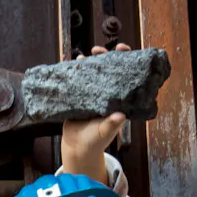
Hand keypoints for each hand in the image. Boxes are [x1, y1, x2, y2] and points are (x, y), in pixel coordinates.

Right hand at [58, 42, 136, 181]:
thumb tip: (121, 116)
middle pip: (108, 68)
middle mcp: (107, 92)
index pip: (126, 74)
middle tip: (97, 50)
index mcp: (118, 99)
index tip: (122, 49)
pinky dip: (74, 70)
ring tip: (82, 56)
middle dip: (104, 56)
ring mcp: (93, 92)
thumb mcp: (105, 132)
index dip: (126, 59)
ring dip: (88, 61)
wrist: (78, 147)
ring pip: (92, 71)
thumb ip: (111, 124)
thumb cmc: (96, 140)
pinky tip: (70, 62)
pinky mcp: (79, 95)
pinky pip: (78, 79)